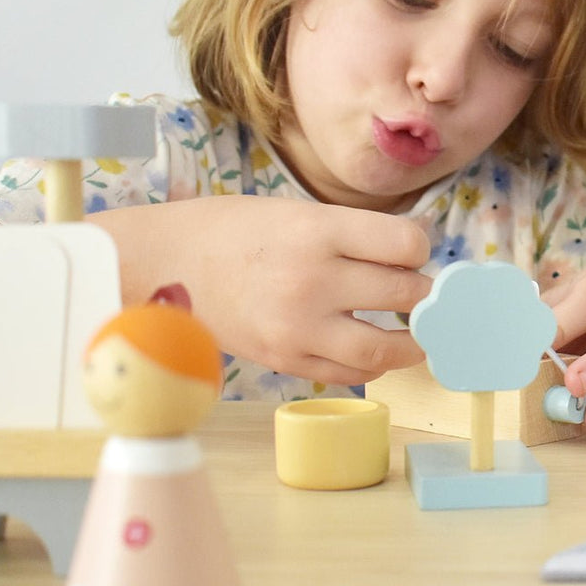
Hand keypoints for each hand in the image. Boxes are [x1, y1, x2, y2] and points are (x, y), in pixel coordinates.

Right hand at [94, 196, 432, 386]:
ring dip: (411, 343)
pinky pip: (350, 374)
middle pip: (405, 294)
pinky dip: (371, 365)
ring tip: (414, 334)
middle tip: (418, 292)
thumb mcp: (295, 211)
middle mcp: (312, 280)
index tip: (412, 251)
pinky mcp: (286, 361)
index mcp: (316, 231)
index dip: (419, 248)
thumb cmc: (232, 231)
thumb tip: (412, 254)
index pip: (406, 244)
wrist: (164, 267)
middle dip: (421, 293)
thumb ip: (351, 233)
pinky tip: (370, 349)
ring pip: (385, 348)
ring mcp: (299, 328)